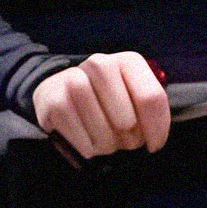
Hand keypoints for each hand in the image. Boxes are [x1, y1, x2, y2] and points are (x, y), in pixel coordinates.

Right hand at [31, 51, 171, 155]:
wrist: (62, 95)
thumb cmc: (107, 104)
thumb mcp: (133, 102)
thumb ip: (149, 112)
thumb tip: (153, 141)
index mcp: (128, 62)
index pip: (151, 98)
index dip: (156, 129)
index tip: (152, 146)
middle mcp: (99, 64)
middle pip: (126, 118)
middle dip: (128, 139)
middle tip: (125, 144)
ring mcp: (72, 77)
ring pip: (98, 123)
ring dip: (105, 142)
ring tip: (106, 146)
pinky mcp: (50, 95)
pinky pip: (73, 129)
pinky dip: (83, 142)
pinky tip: (87, 145)